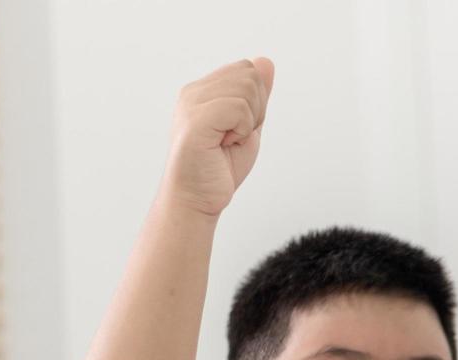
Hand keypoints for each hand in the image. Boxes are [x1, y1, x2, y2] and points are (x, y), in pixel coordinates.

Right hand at [160, 57, 274, 216]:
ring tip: (226, 142)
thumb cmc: (218, 170)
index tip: (238, 130)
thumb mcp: (247, 127)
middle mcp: (193, 92)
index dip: (255, 102)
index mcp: (203, 91)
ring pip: (247, 89)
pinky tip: (223, 144)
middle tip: (233, 137)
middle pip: (249, 74)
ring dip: (248, 122)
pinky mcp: (195, 120)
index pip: (247, 69)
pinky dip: (242, 130)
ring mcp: (192, 104)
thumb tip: (265, 61)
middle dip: (255, 110)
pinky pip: (238, 107)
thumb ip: (257, 96)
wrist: (196, 201)